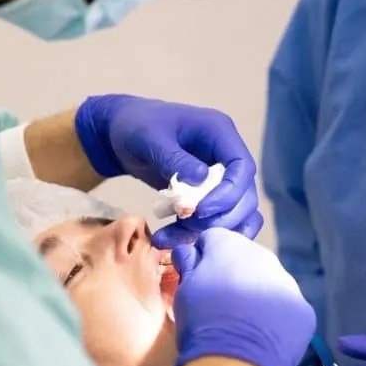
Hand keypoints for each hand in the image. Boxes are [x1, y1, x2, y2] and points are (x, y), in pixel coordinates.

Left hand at [75, 95, 262, 247]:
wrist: (121, 135)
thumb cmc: (136, 127)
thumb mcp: (149, 138)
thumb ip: (174, 158)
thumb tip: (200, 179)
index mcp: (219, 132)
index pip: (242, 167)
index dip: (229, 193)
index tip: (201, 210)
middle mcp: (225, 155)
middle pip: (244, 195)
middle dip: (220, 217)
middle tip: (187, 224)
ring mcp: (218, 177)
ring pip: (232, 213)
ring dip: (207, 231)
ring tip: (169, 238)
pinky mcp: (206, 195)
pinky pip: (214, 220)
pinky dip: (196, 234)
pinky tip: (171, 239)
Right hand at [171, 228, 315, 365]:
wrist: (235, 361)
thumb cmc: (202, 321)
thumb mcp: (183, 290)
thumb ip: (188, 264)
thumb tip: (188, 251)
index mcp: (230, 246)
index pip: (214, 239)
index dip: (203, 257)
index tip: (198, 277)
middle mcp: (264, 257)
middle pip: (246, 259)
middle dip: (234, 275)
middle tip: (221, 304)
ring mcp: (288, 283)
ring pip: (270, 283)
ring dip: (258, 296)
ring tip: (243, 324)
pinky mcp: (303, 310)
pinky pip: (287, 309)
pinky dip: (277, 319)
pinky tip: (263, 338)